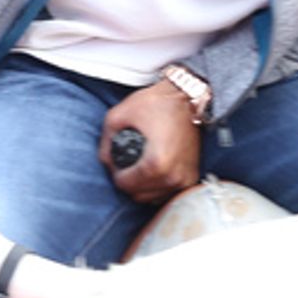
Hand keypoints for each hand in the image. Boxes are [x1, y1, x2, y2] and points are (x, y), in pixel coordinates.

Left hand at [99, 79, 201, 204]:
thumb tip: (107, 163)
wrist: (189, 99)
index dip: (116, 174)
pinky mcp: (192, 178)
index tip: (118, 161)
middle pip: (138, 195)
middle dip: (129, 182)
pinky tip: (155, 171)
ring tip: (141, 167)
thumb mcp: (118, 116)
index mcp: (156, 165)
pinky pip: (167, 193)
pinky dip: (158, 186)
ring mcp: (185, 180)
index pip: (124, 185)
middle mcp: (173, 177)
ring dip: (143, 187)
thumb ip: (106, 143)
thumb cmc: (156, 104)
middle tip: (128, 164)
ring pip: (153, 198)